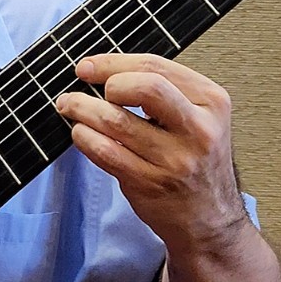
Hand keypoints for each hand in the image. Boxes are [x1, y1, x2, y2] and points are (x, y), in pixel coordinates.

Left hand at [55, 53, 247, 249]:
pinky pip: (105, 152)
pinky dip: (83, 137)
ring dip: (82, 109)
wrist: (210, 219)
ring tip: (69, 106)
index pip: (156, 67)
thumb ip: (162, 91)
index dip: (112, 63)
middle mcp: (198, 129)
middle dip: (106, 82)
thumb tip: (102, 69)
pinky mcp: (150, 183)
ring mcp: (174, 160)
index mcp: (211, 102)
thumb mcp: (197, 117)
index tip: (87, 66)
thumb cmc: (195, 160)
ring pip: (116, 121)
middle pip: (145, 88)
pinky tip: (79, 132)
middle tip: (84, 86)